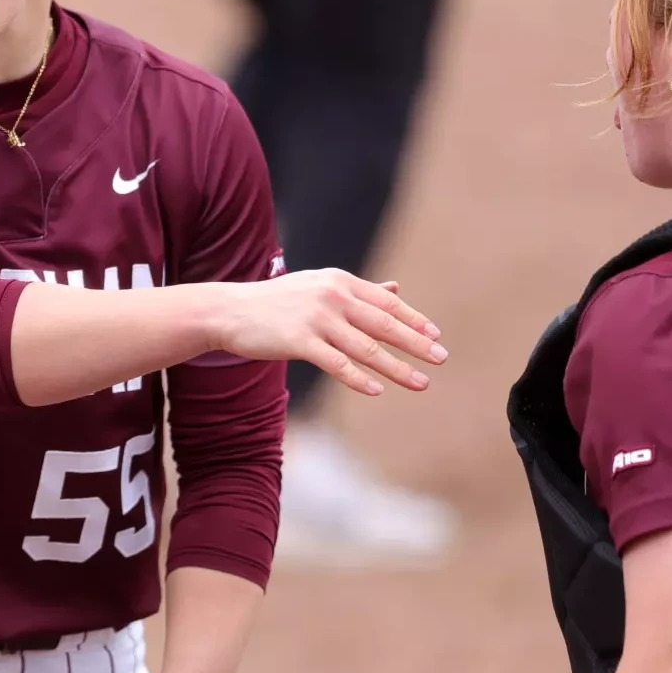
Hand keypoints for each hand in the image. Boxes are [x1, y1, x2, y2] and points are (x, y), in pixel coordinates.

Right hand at [213, 268, 445, 395]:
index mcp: (340, 282)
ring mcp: (315, 318)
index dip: (414, 319)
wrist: (230, 311)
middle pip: (384, 324)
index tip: (436, 336)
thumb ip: (359, 291)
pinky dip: (359, 378)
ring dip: (397, 367)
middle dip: (416, 343)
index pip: (386, 303)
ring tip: (420, 382)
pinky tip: (377, 390)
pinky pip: (337, 363)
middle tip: (441, 359)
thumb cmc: (277, 302)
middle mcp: (332, 296)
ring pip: (366, 348)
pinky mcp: (299, 341)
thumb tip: (396, 289)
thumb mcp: (320, 287)